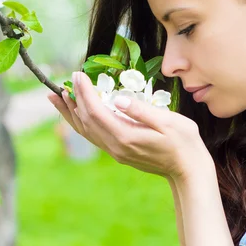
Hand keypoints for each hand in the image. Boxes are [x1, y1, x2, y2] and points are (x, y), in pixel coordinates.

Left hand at [47, 72, 212, 180]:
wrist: (188, 170)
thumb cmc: (184, 142)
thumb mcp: (168, 122)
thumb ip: (142, 111)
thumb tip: (118, 99)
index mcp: (126, 136)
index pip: (96, 111)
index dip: (84, 92)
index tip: (78, 74)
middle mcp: (116, 146)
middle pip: (86, 121)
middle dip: (74, 98)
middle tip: (66, 79)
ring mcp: (116, 152)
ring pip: (85, 131)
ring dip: (70, 113)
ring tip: (57, 97)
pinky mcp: (119, 153)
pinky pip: (93, 136)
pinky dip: (80, 123)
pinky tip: (77, 114)